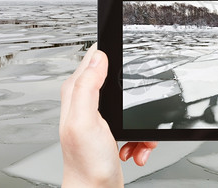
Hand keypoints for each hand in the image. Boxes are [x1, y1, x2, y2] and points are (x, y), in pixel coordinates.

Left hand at [60, 44, 156, 187]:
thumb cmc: (86, 163)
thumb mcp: (85, 120)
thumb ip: (87, 86)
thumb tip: (98, 56)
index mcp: (77, 92)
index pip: (93, 57)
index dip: (111, 53)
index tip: (127, 57)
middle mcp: (87, 101)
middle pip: (119, 79)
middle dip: (135, 94)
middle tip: (136, 110)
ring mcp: (101, 115)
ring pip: (133, 102)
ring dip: (141, 121)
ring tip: (136, 137)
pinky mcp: (113, 128)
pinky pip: (136, 122)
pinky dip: (141, 136)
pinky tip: (135, 146)